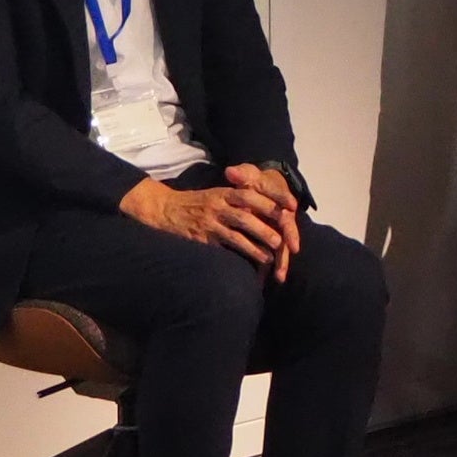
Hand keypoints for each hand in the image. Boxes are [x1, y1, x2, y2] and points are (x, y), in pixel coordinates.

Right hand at [123, 173, 292, 270]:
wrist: (165, 210)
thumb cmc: (197, 202)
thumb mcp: (216, 192)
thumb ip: (238, 194)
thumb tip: (266, 198)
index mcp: (224, 192)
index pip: (253, 193)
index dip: (274, 198)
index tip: (292, 206)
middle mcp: (218, 206)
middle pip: (246, 216)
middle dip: (266, 228)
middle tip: (282, 240)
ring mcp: (209, 223)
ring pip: (236, 235)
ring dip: (255, 247)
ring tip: (270, 257)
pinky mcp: (201, 239)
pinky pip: (222, 249)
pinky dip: (236, 256)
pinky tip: (247, 264)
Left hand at [224, 161, 302, 278]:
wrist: (262, 187)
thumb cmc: (255, 181)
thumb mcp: (249, 174)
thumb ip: (241, 175)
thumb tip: (231, 172)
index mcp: (277, 197)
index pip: (284, 199)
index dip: (286, 200)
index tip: (291, 207)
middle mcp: (283, 214)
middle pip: (288, 228)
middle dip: (290, 239)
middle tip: (291, 250)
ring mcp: (280, 228)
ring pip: (283, 245)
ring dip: (282, 260)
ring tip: (279, 276)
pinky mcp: (275, 238)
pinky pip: (276, 253)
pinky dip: (274, 265)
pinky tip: (272, 279)